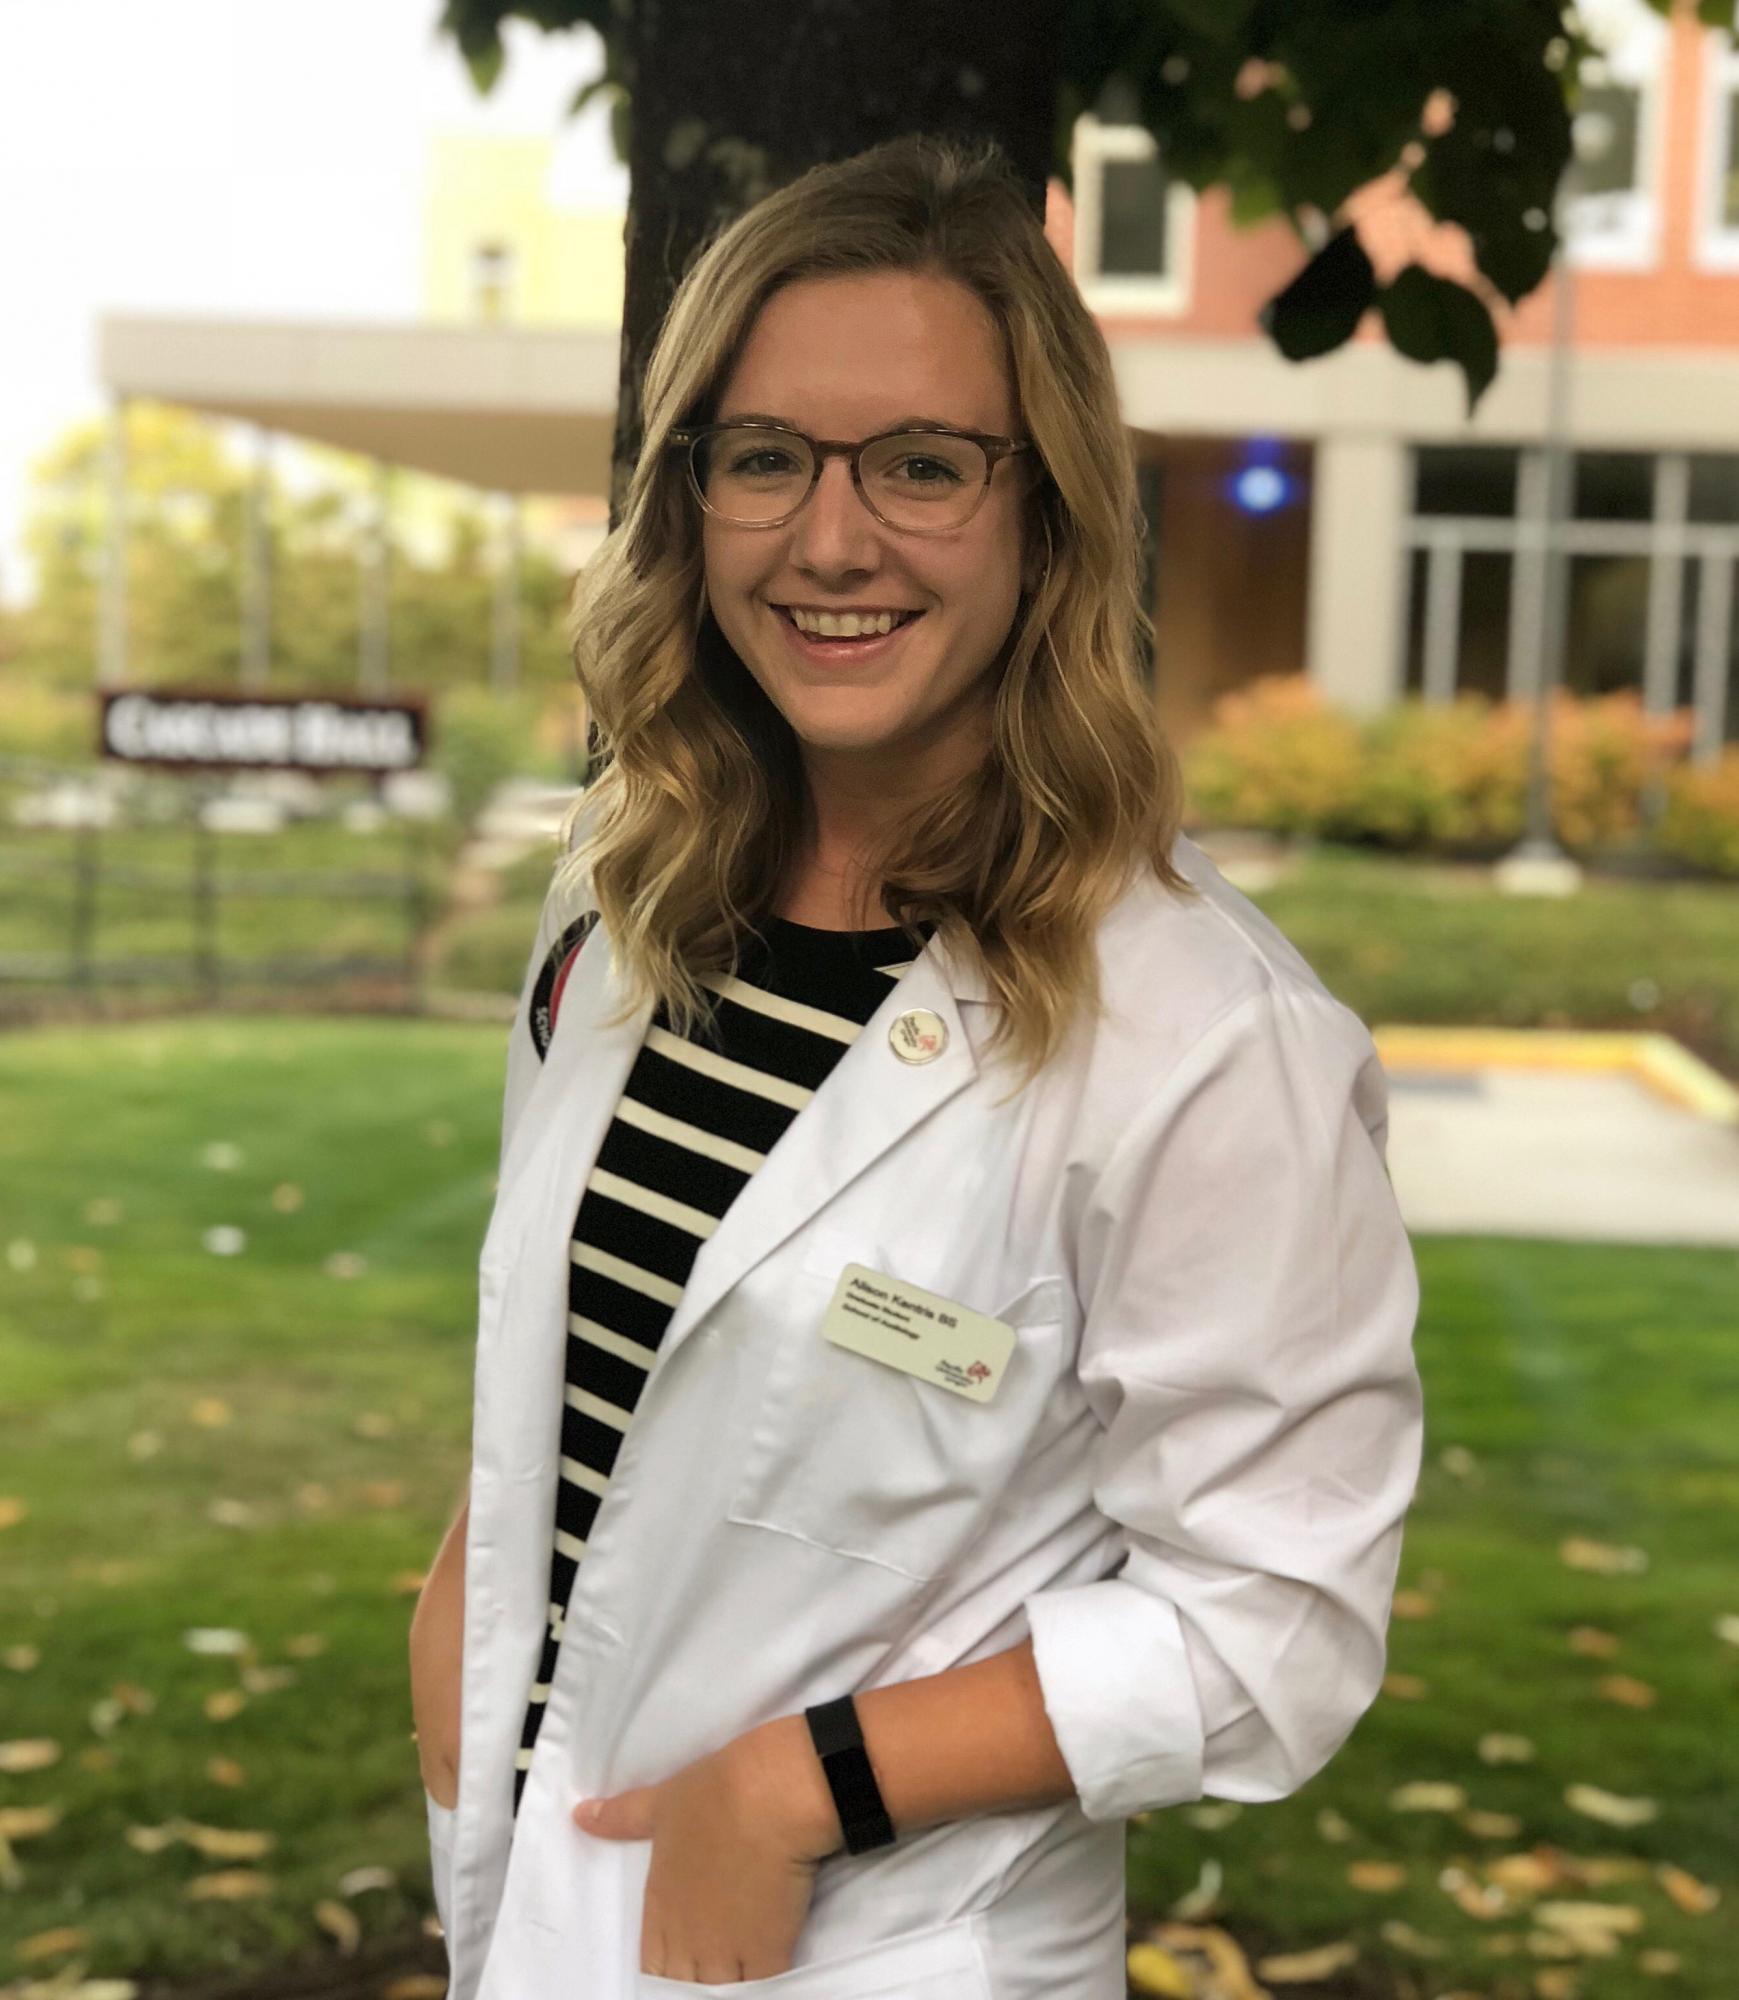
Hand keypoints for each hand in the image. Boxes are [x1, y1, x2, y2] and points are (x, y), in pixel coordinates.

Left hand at [573, 1720, 840, 1982]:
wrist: (768, 1796)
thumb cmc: (713, 1795)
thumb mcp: (661, 1802)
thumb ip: (621, 1817)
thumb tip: (580, 1815)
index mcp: (660, 1908)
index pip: (652, 1965)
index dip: (665, 1967)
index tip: (679, 1958)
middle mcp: (688, 1938)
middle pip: (683, 1986)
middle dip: (692, 1982)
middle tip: (707, 1964)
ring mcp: (726, 1950)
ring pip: (718, 1992)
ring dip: (725, 1983)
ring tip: (734, 1971)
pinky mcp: (767, 1951)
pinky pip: (760, 1988)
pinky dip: (759, 1985)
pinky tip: (763, 1972)